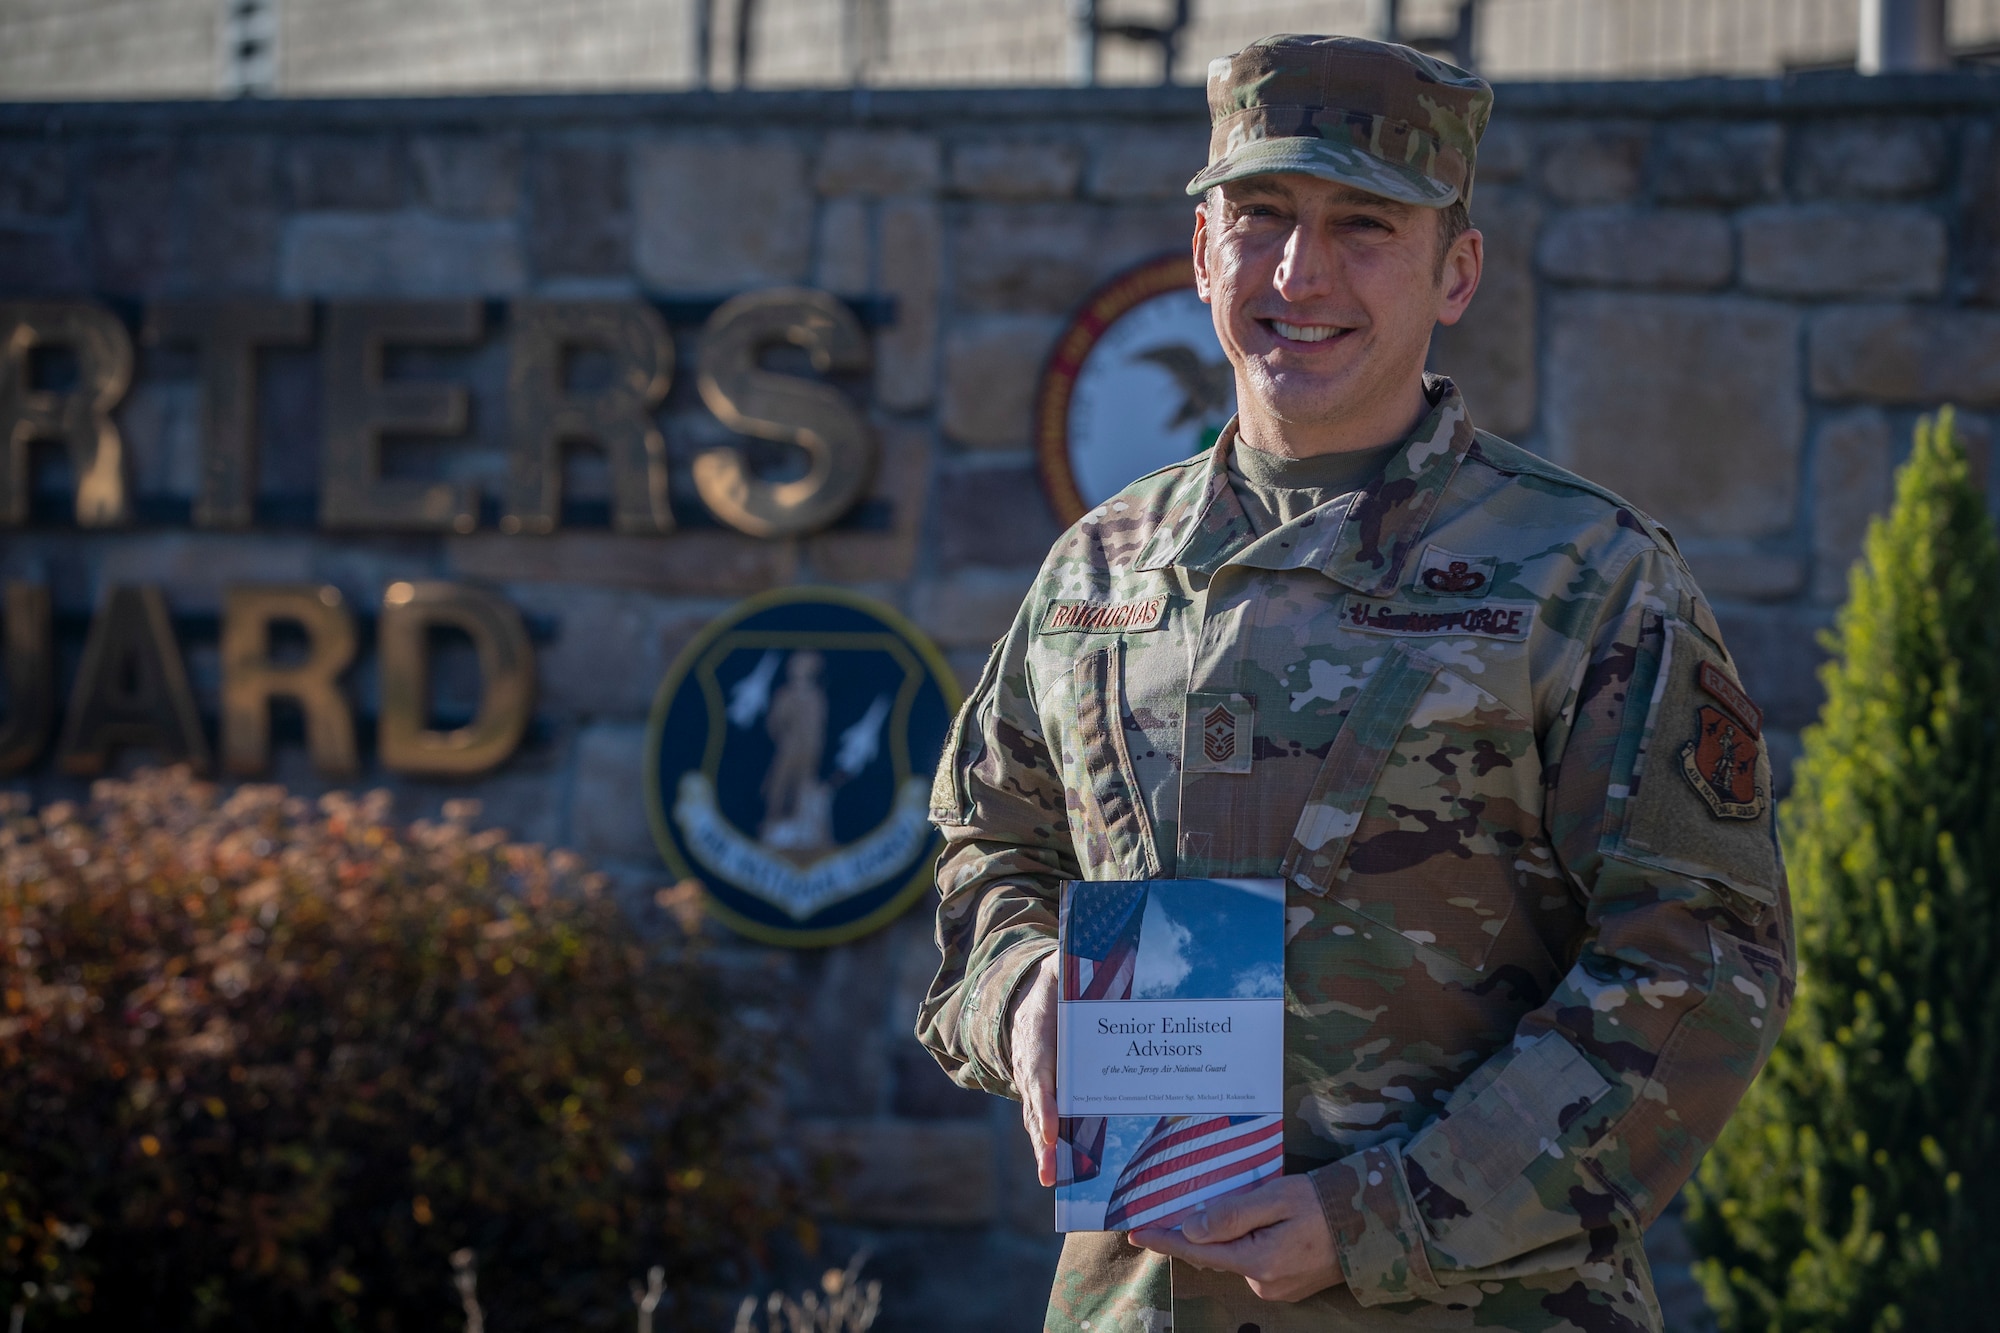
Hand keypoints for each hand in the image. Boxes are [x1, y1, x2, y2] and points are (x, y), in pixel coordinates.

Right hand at [1007, 952, 1059, 1186]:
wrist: (1022, 999)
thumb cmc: (1050, 984)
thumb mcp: (1059, 968)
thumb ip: (1073, 963)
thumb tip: (1089, 951)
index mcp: (1036, 1038)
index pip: (1038, 1074)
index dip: (1044, 1102)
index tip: (1050, 1129)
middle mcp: (1030, 1067)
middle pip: (1034, 1108)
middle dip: (1041, 1141)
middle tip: (1048, 1171)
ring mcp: (1034, 1084)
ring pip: (1036, 1121)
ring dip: (1044, 1152)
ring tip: (1052, 1182)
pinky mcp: (1043, 1095)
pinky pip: (1045, 1121)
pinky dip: (1050, 1147)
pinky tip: (1062, 1173)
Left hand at [1128, 1175, 1345, 1302]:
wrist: (1373, 1221)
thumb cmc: (1323, 1202)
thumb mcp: (1276, 1197)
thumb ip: (1232, 1214)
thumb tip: (1191, 1228)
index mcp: (1257, 1262)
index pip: (1197, 1251)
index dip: (1165, 1240)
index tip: (1134, 1233)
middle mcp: (1262, 1283)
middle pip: (1216, 1254)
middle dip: (1198, 1231)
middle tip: (1182, 1202)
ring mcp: (1276, 1289)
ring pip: (1236, 1257)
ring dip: (1228, 1235)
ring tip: (1235, 1205)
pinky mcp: (1288, 1286)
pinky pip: (1254, 1262)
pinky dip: (1247, 1243)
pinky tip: (1258, 1222)